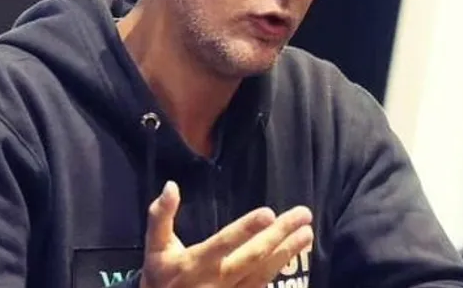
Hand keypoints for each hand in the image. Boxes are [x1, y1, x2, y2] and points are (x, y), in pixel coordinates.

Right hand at [140, 181, 312, 287]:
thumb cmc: (160, 276)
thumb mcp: (155, 246)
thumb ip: (161, 215)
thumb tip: (171, 185)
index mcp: (195, 263)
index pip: (224, 243)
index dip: (246, 229)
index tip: (269, 213)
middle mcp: (217, 281)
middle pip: (253, 257)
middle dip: (279, 236)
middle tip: (303, 215)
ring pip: (263, 273)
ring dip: (287, 252)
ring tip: (307, 233)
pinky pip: (262, 287)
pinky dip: (279, 270)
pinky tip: (293, 254)